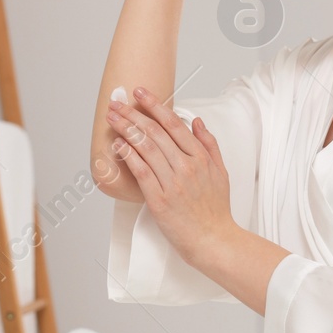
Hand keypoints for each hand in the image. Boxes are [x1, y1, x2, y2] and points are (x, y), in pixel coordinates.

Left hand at [106, 86, 234, 266]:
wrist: (213, 239)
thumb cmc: (215, 209)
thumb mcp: (221, 172)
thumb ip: (209, 144)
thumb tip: (196, 121)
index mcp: (200, 158)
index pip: (173, 123)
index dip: (154, 105)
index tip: (140, 92)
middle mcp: (186, 167)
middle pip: (155, 132)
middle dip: (133, 113)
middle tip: (117, 102)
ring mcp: (172, 183)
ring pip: (145, 147)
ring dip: (126, 129)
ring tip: (112, 118)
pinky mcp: (159, 200)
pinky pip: (141, 171)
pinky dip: (128, 155)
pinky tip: (118, 144)